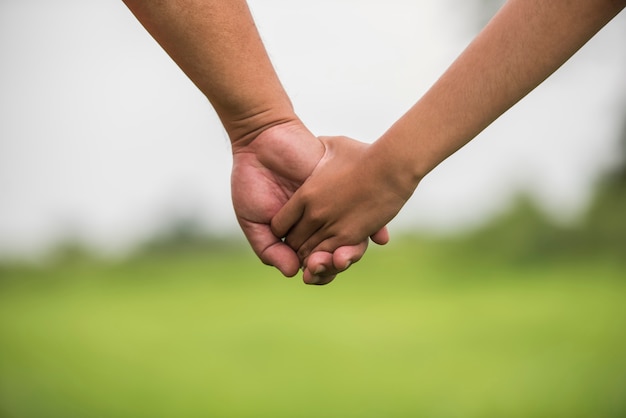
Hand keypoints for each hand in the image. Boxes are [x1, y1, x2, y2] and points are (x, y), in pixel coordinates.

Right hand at [231, 123, 388, 283]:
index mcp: (298, 234)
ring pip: (352, 237)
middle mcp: (319, 224)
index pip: (314, 260)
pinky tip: (376, 237)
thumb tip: (293, 272)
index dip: (318, 271)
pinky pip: (365, 212)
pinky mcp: (346, 191)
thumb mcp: (253, 221)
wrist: (261, 143)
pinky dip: (373, 228)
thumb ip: (269, 249)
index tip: (312, 274)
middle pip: (336, 252)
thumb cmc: (252, 182)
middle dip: (335, 264)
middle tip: (327, 264)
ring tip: (342, 256)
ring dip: (353, 251)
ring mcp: (335, 207)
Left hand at [272, 135, 412, 260]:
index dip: (284, 230)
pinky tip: (332, 254)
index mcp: (305, 194)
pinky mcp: (349, 236)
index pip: (279, 224)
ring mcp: (331, 226)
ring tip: (317, 254)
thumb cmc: (365, 154)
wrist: (391, 166)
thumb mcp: (334, 146)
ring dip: (311, 257)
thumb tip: (317, 143)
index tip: (291, 229)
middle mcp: (313, 213)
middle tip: (304, 246)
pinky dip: (327, 259)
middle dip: (296, 247)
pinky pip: (329, 256)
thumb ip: (320, 148)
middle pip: (292, 242)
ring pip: (308, 254)